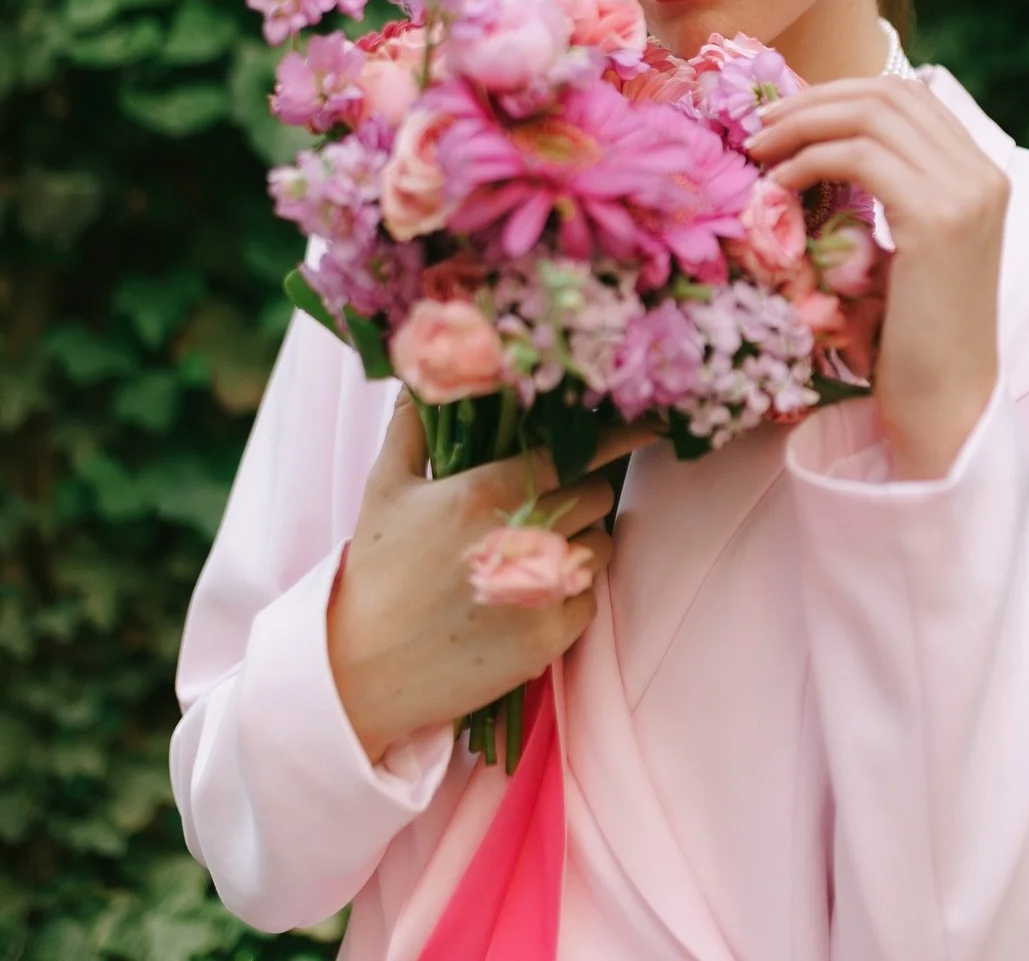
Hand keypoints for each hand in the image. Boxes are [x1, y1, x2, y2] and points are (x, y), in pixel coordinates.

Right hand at [328, 394, 653, 762]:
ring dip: (582, 542)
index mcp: (486, 491)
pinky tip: (535, 595)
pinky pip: (590, 600)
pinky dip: (573, 594)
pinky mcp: (547, 639)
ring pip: (600, 546)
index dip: (615, 437)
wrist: (361, 671)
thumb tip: (422, 376)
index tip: (647, 424)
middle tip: (554, 502)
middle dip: (585, 492)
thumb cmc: (375, 572)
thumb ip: (411, 425)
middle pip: (597, 496)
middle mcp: (521, 536)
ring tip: (541, 549)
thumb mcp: (385, 488)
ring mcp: (539, 589)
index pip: (574, 453)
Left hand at [746, 76, 1008, 480]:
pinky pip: (859, 157)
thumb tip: (815, 147)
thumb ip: (886, 193)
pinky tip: (780, 187)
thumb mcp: (904, 249)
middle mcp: (982, 173)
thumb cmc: (913, 338)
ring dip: (804, 125)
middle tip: (760, 126)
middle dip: (815, 100)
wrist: (946, 405)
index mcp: (981, 174)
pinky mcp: (937, 219)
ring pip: (872, 115)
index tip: (787, 118)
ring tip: (759, 151)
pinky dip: (810, 160)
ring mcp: (966, 193)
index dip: (841, 94)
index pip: (908, 97)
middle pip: (888, 94)